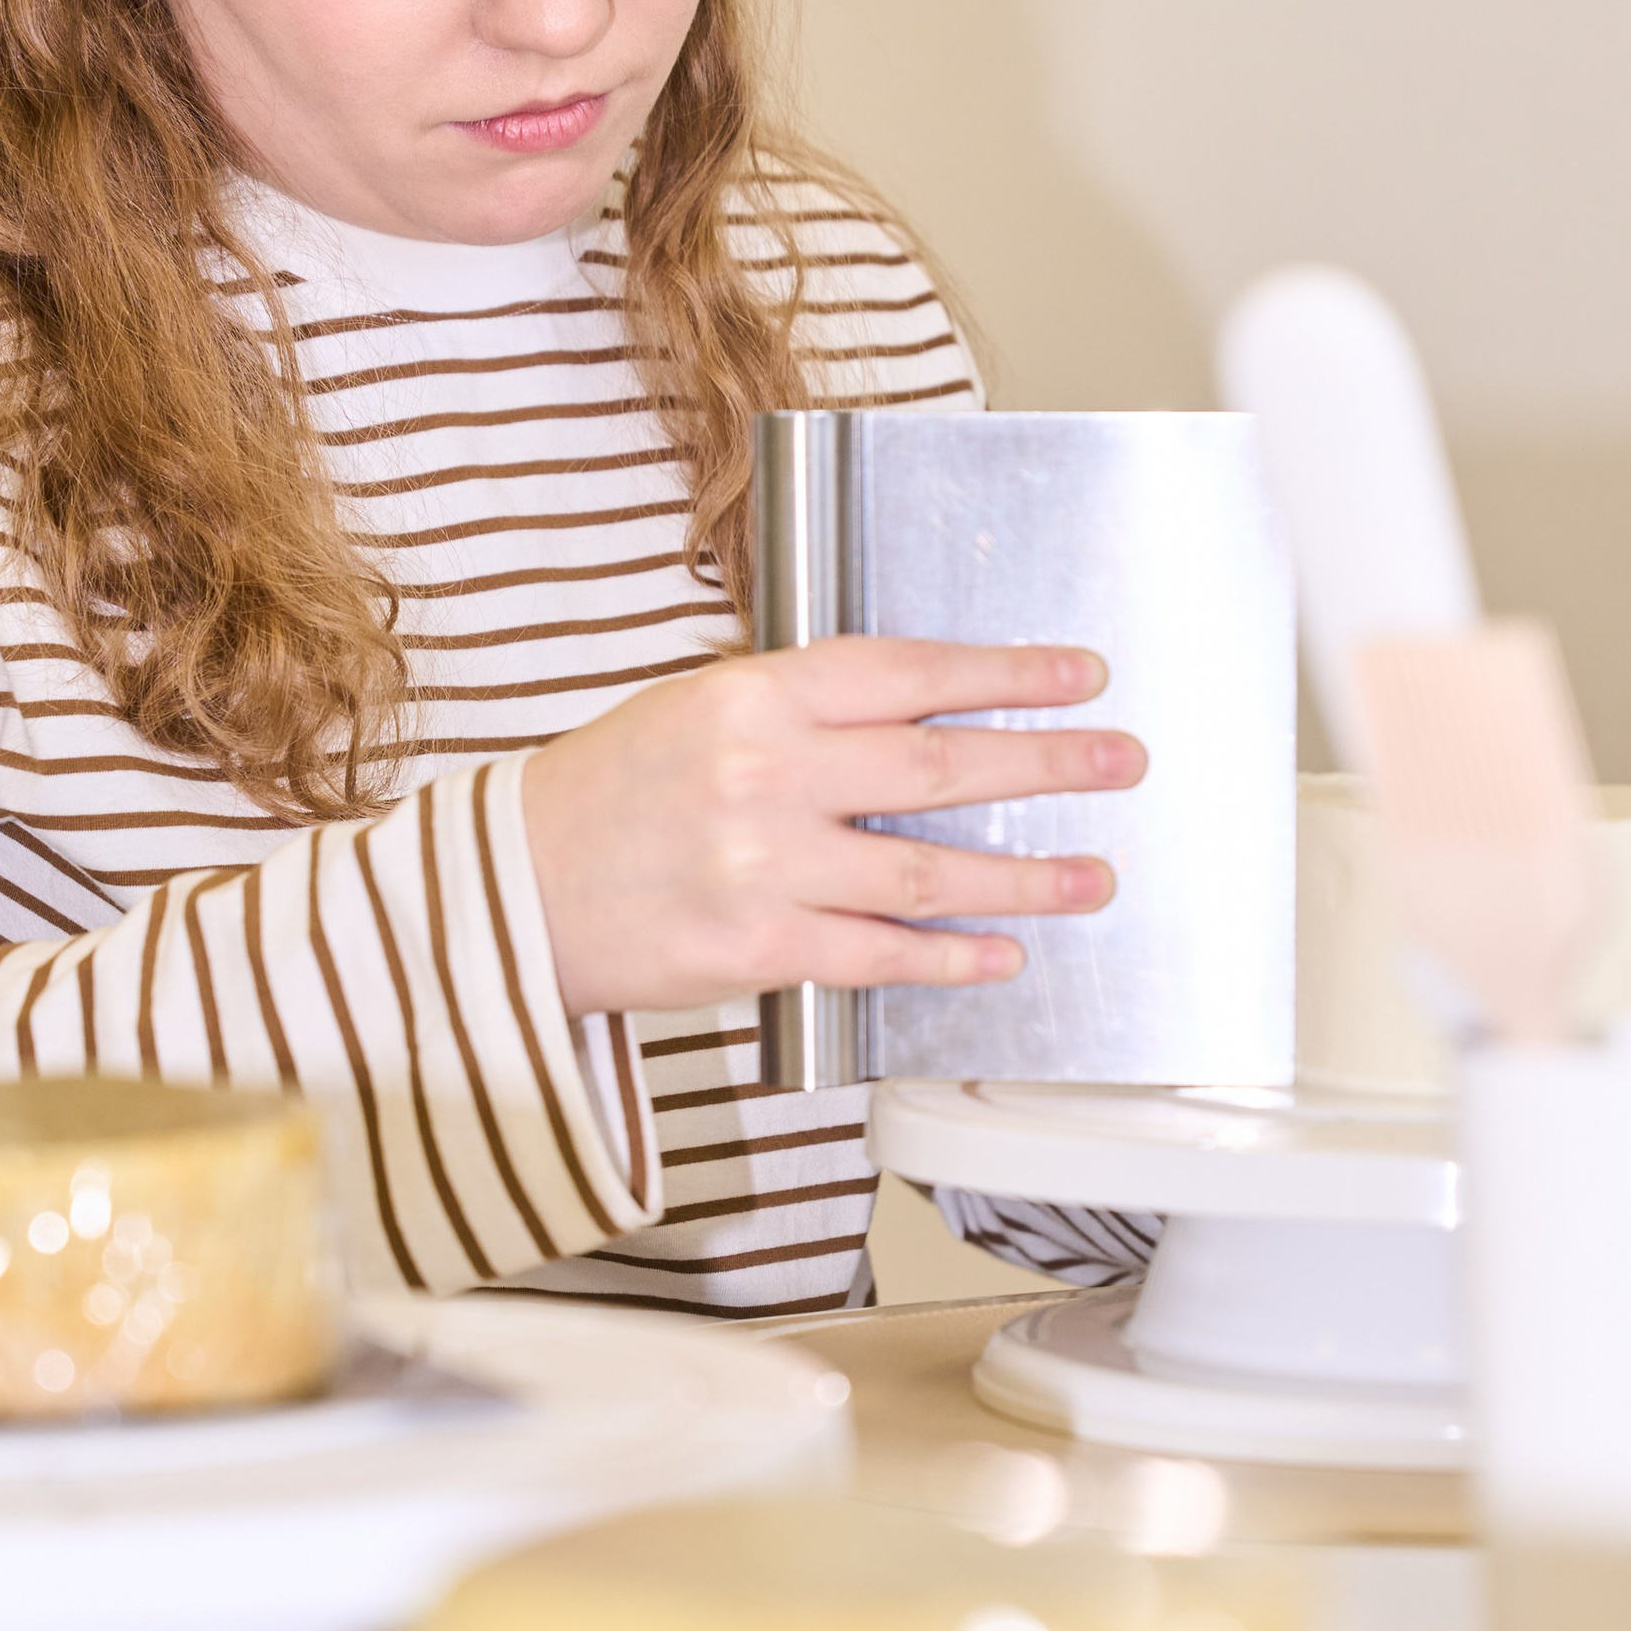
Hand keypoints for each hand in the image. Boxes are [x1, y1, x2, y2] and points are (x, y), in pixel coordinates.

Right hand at [520, 636, 1145, 1018]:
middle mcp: (763, 774)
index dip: (1004, 673)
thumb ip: (800, 713)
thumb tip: (921, 715)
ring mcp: (762, 865)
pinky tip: (1003, 952)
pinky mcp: (757, 949)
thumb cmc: (604, 797)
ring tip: (1093, 876)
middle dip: (1046, 762)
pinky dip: (952, 957)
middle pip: (938, 766)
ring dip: (1025, 876)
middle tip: (1120, 761)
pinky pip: (880, 954)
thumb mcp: (695, 712)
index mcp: (751, 696)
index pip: (906, 673)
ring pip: (927, 871)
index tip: (1076, 674)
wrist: (510, 893)